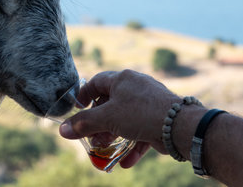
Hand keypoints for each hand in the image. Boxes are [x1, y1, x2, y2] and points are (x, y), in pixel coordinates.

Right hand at [59, 70, 181, 167]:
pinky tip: (126, 163)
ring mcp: (148, 103)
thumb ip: (84, 124)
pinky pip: (140, 131)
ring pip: (124, 119)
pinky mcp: (158, 120)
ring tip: (105, 150)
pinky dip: (132, 146)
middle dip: (98, 123)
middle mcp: (135, 88)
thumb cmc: (140, 113)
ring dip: (113, 136)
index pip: (97, 82)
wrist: (180, 126)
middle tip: (91, 137)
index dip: (84, 94)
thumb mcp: (107, 118)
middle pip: (110, 103)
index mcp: (122, 79)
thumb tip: (62, 130)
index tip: (77, 108)